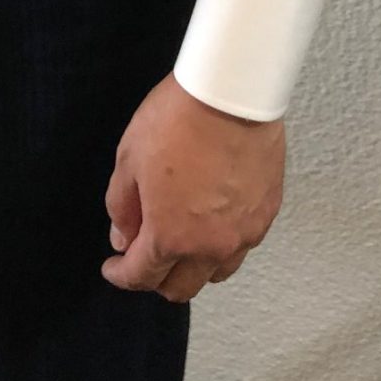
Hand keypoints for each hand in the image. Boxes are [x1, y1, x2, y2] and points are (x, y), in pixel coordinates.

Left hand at [101, 71, 284, 301]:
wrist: (231, 92)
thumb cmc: (179, 119)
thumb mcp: (129, 158)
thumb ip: (122, 206)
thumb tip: (123, 236)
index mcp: (170, 236)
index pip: (141, 276)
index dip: (121, 275)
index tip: (113, 267)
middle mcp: (210, 246)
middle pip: (181, 288)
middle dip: (157, 278)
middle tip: (144, 255)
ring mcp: (244, 233)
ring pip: (216, 272)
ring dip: (194, 265)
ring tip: (181, 239)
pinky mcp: (267, 213)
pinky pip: (242, 245)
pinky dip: (223, 243)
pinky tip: (212, 219)